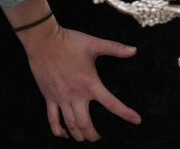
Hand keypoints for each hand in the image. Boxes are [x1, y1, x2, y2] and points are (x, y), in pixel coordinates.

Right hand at [18, 22, 140, 140]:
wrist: (43, 40)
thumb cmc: (68, 41)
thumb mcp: (94, 44)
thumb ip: (115, 48)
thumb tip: (134, 50)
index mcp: (90, 84)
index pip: (112, 104)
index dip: (126, 114)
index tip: (136, 121)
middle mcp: (76, 95)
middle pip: (86, 125)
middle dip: (94, 136)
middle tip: (99, 138)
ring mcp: (61, 98)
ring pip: (71, 125)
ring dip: (79, 136)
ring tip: (84, 138)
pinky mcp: (49, 97)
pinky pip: (53, 119)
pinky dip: (58, 130)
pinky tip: (64, 134)